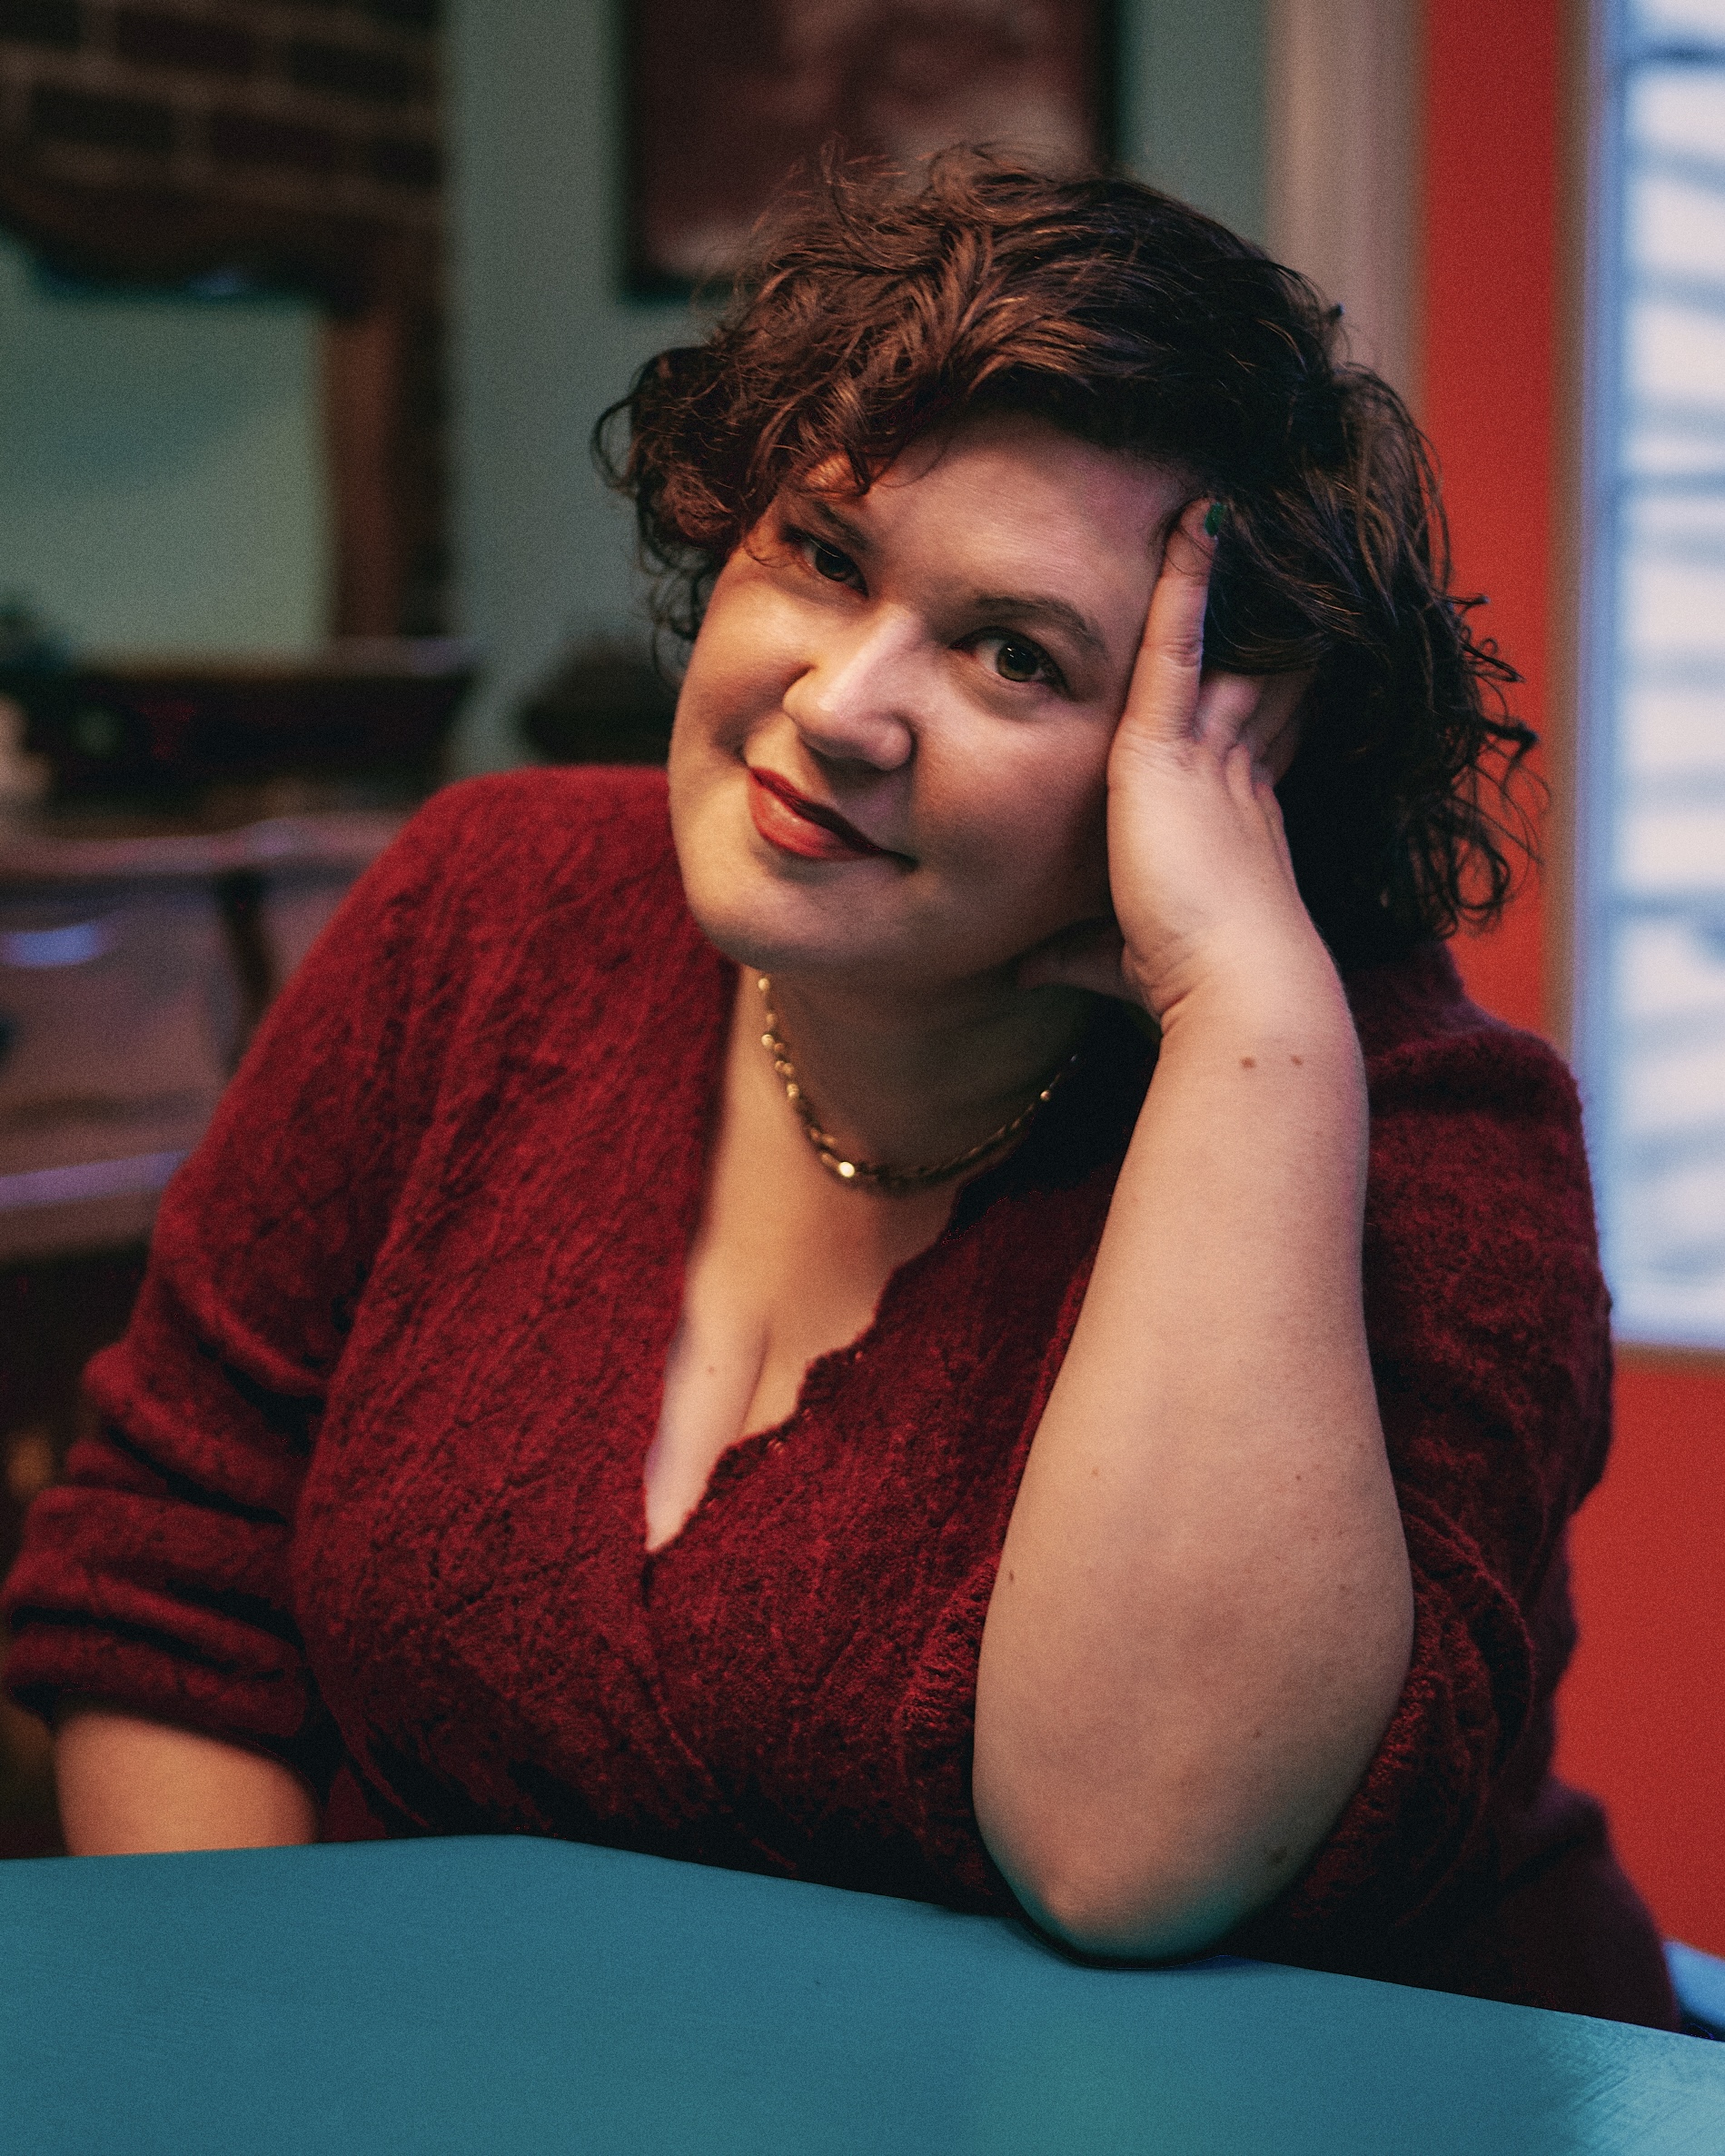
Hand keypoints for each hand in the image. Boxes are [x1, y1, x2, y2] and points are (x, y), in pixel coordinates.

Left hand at [1019, 501, 1321, 1021]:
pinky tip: (1195, 516)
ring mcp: (1205, 754)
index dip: (1248, 692)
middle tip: (1255, 543)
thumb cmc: (1180, 986)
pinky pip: (1177, 641)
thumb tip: (1023, 970)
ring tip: (1214, 502)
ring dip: (1211, 573)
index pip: (1236, 737)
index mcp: (1227, 817)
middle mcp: (1228, 772)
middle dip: (1246, 615)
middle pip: (1240, 670)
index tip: (1260, 650)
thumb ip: (1071, 951)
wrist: (1233, 992)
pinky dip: (1186, 579)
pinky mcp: (1168, 749)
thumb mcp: (1114, 954)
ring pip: (1211, 640)